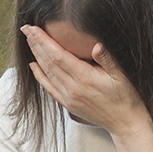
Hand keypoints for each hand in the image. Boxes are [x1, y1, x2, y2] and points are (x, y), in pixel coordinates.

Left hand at [22, 25, 147, 137]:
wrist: (125, 123)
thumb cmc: (126, 97)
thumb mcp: (121, 76)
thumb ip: (107, 59)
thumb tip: (97, 46)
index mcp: (84, 78)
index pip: (57, 56)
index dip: (43, 41)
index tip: (34, 28)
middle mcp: (72, 88)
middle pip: (48, 62)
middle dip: (36, 44)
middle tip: (26, 29)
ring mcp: (67, 97)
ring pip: (46, 73)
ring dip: (36, 56)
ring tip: (29, 41)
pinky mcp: (67, 104)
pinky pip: (48, 87)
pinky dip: (39, 75)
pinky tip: (33, 65)